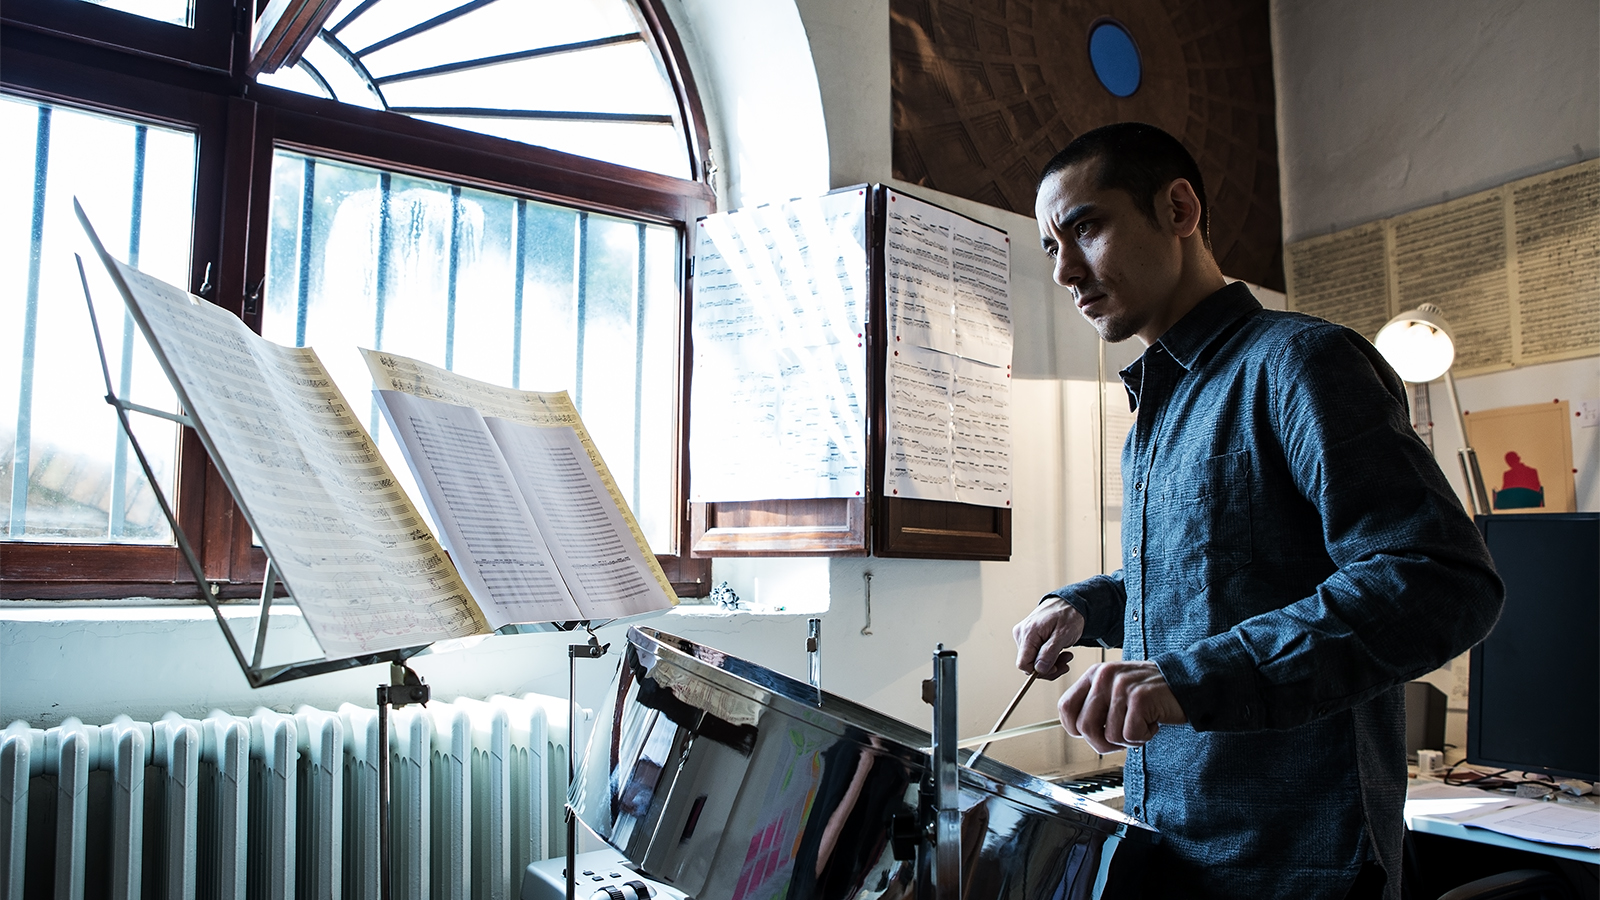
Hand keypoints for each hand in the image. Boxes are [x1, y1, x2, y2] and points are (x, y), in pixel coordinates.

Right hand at [1013, 596, 1082, 679]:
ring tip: (1066, 656)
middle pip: (1028, 664)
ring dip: (1051, 663)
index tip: (1056, 669)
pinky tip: (1059, 652)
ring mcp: (1023, 635)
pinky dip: (1048, 657)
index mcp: (1028, 633)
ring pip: (1032, 661)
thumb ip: (1049, 653)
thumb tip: (1039, 669)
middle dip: (1049, 668)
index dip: (1039, 672)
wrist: (1069, 603)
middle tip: (1066, 663)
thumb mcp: (1063, 635)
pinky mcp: (1028, 637)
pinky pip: (1034, 654)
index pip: (1023, 664)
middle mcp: (1021, 634)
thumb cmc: (1068, 615)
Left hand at [1058, 661, 1186, 753]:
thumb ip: (1095, 705)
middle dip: (1103, 743)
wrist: (1185, 683)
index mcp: (1094, 674)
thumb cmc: (1149, 694)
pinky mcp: (1140, 698)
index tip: (1093, 734)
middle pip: (1084, 727)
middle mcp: (1104, 677)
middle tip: (1122, 739)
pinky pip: (1130, 735)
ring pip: (1109, 735)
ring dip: (1128, 740)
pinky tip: (1152, 724)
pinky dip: (1143, 737)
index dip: (1075, 729)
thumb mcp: (1115, 690)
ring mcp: (1122, 686)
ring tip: (1142, 725)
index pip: (1065, 708)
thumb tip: (1076, 730)